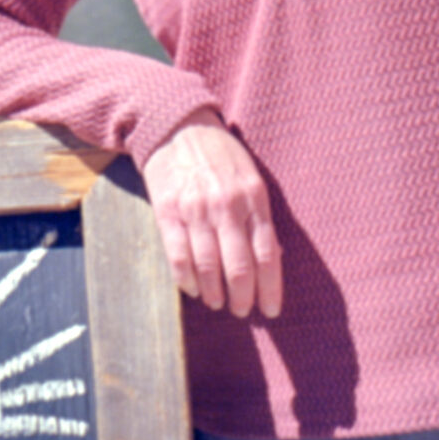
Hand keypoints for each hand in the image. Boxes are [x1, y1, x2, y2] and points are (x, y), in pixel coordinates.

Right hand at [139, 116, 283, 318]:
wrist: (178, 128)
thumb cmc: (221, 156)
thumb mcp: (251, 179)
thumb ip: (260, 217)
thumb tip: (271, 258)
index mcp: (253, 197)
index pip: (266, 254)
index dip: (269, 288)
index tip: (270, 311)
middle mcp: (226, 205)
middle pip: (238, 265)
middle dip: (242, 296)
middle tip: (242, 311)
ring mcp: (195, 208)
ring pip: (208, 265)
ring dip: (214, 292)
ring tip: (217, 303)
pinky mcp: (167, 210)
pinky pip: (178, 254)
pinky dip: (186, 278)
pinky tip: (193, 288)